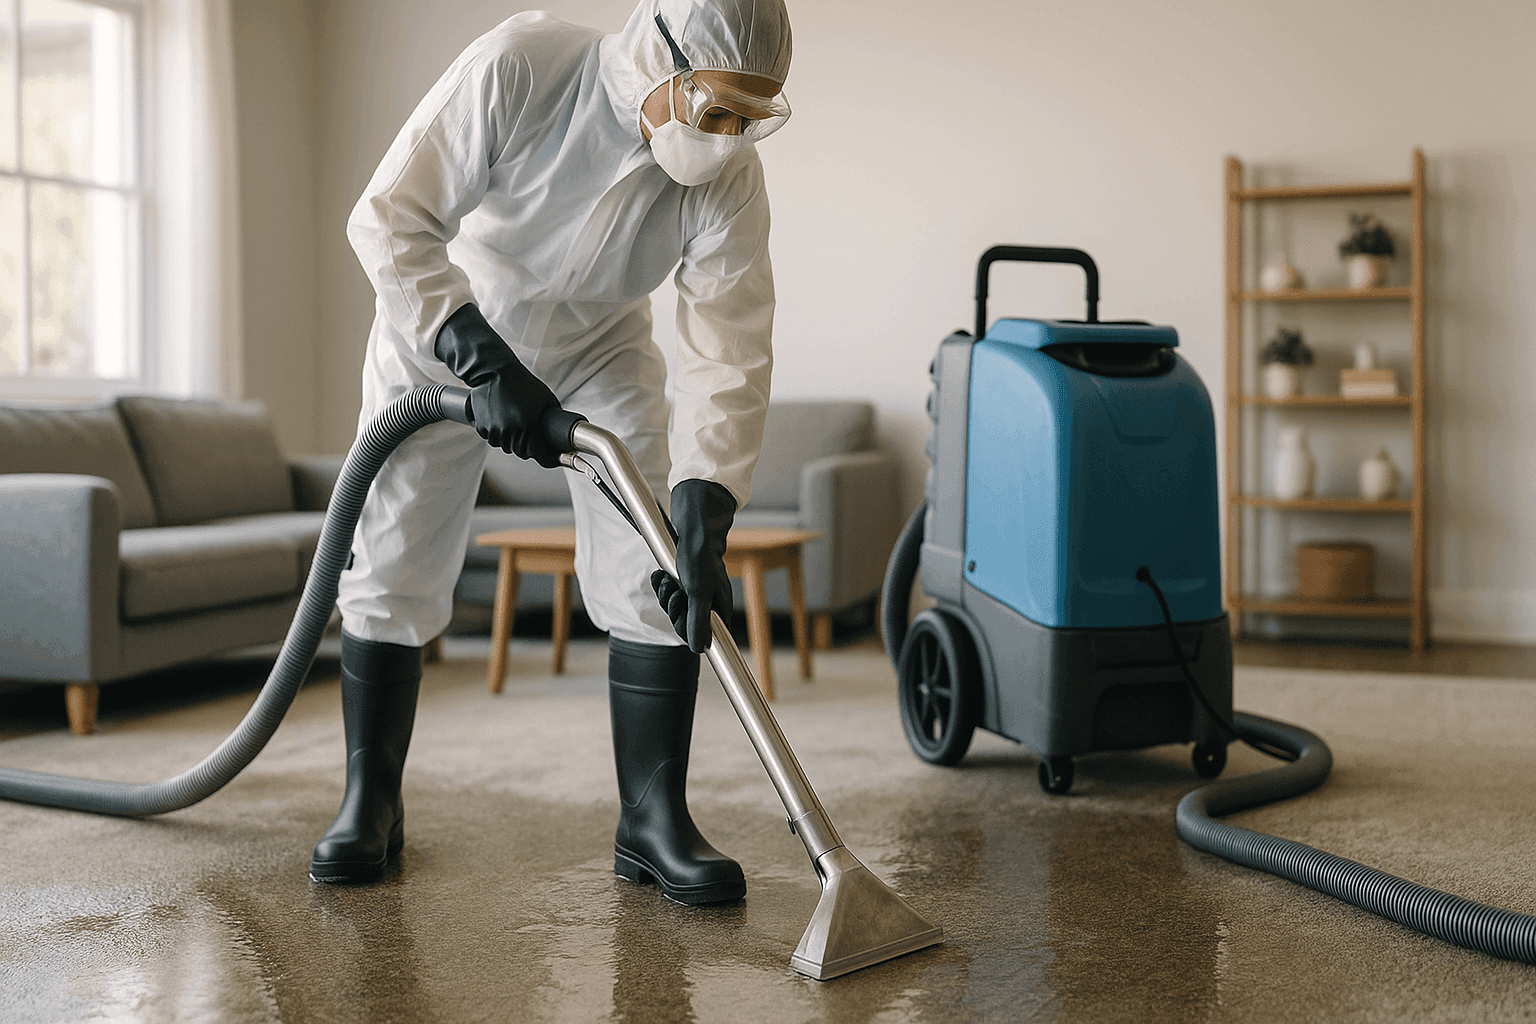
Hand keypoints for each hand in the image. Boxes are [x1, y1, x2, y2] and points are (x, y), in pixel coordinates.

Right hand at [435, 303, 562, 465]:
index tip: (551, 458)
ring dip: (512, 440)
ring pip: (506, 446)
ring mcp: (495, 430)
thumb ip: (553, 420)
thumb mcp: (546, 400)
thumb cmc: (521, 383)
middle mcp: (510, 431)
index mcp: (528, 426)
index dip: (547, 457)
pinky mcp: (482, 427)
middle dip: (529, 447)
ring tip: (515, 423)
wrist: (494, 372)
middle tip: (532, 435)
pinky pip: (493, 438)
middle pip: (522, 452)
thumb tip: (560, 434)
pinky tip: (502, 420)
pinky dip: (498, 433)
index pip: (538, 454)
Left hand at [651, 478, 735, 651]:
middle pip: (684, 623)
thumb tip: (699, 649)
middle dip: (673, 608)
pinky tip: (662, 575)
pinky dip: (661, 585)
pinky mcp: (684, 582)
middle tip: (676, 592)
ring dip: (666, 594)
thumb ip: (698, 622)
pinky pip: (668, 593)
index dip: (687, 629)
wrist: (693, 529)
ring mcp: (695, 593)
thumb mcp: (698, 594)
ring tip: (669, 580)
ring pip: (673, 608)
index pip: (702, 637)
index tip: (683, 615)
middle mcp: (709, 604)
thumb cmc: (700, 559)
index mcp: (720, 610)